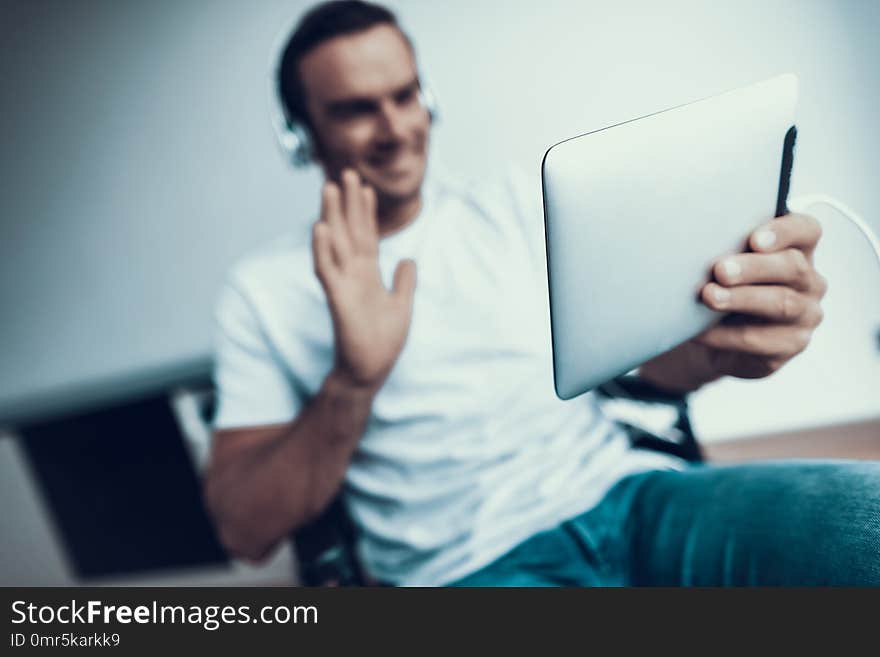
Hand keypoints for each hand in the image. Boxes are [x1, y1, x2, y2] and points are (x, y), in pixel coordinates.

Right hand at [312, 169, 416, 389]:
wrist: (370, 370)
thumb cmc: (382, 341)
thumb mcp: (402, 305)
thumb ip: (404, 281)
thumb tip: (409, 259)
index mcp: (368, 274)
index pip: (366, 235)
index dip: (365, 211)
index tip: (364, 186)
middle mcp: (354, 274)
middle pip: (349, 231)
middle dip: (348, 203)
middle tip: (344, 172)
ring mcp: (343, 284)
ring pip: (334, 243)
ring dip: (331, 216)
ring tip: (328, 188)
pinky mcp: (337, 299)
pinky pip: (326, 270)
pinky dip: (322, 249)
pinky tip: (319, 228)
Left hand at [640, 213, 826, 391]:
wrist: (718, 339)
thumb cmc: (726, 289)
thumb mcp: (727, 265)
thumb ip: (725, 251)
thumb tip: (693, 242)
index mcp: (797, 250)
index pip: (807, 231)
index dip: (784, 232)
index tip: (754, 239)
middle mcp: (808, 281)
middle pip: (792, 267)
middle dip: (753, 268)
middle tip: (721, 270)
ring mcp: (804, 314)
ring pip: (781, 303)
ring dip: (742, 299)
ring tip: (710, 296)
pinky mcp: (790, 345)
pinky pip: (760, 339)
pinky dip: (726, 334)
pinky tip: (702, 330)